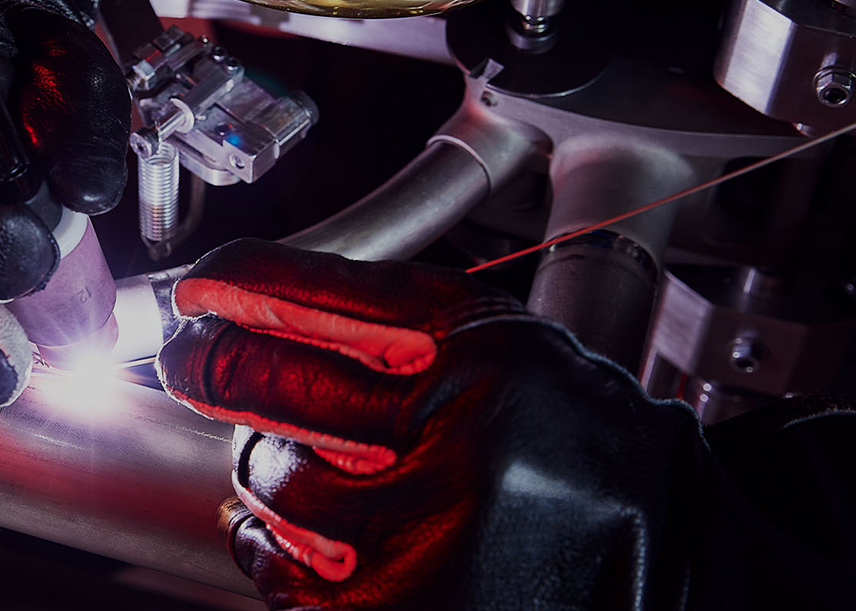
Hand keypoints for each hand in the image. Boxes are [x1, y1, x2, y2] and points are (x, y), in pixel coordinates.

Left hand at [156, 239, 708, 608]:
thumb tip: (255, 302)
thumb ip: (399, 322)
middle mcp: (453, 434)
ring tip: (327, 469)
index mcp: (483, 352)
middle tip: (194, 358)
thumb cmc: (580, 454)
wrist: (661, 568)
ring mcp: (420, 534)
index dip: (236, 286)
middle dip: (207, 361)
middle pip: (262, 377)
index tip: (197, 290)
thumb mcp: (508, 351)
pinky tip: (313, 532)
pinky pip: (275, 562)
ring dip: (269, 466)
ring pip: (265, 473)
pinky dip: (272, 541)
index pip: (319, 294)